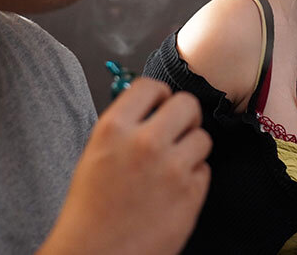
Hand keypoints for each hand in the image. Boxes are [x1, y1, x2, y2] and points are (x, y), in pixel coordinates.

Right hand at [38, 78, 211, 254]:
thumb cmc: (91, 210)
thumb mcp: (97, 154)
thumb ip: (126, 127)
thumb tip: (153, 108)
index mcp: (114, 129)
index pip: (151, 86)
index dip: (160, 96)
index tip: (161, 106)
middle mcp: (144, 143)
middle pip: (187, 104)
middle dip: (185, 117)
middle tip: (177, 132)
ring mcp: (171, 168)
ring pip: (202, 137)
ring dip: (192, 149)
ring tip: (173, 167)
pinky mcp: (190, 194)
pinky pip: (205, 170)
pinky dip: (194, 178)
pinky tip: (174, 191)